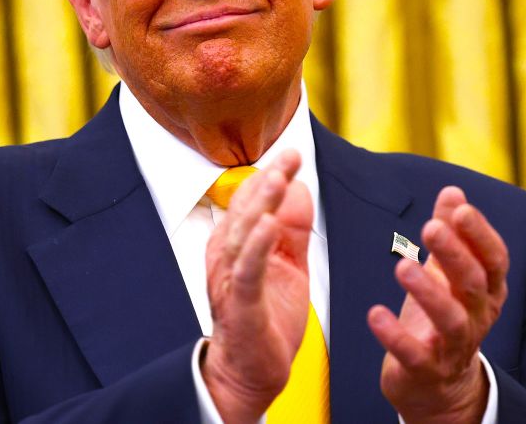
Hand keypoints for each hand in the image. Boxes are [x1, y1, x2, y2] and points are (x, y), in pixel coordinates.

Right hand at [201, 150, 312, 423]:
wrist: (253, 371)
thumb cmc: (267, 317)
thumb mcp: (288, 265)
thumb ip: (292, 229)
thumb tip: (299, 189)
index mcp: (236, 245)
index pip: (250, 202)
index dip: (270, 176)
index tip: (292, 153)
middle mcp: (226, 258)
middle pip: (246, 211)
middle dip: (268, 180)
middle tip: (289, 155)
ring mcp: (231, 281)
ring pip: (243, 235)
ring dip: (261, 205)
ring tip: (278, 179)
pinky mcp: (242, 305)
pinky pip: (248, 271)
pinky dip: (258, 247)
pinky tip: (271, 225)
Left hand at [367, 186, 508, 423]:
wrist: (438, 385)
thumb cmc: (441, 317)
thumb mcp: (448, 273)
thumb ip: (452, 232)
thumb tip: (453, 191)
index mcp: (487, 291)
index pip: (494, 259)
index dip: (480, 234)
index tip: (461, 210)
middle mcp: (477, 317)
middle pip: (474, 284)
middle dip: (454, 254)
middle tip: (431, 227)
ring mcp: (454, 347)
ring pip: (451, 320)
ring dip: (428, 292)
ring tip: (402, 267)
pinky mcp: (426, 370)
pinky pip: (414, 355)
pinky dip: (395, 336)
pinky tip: (375, 314)